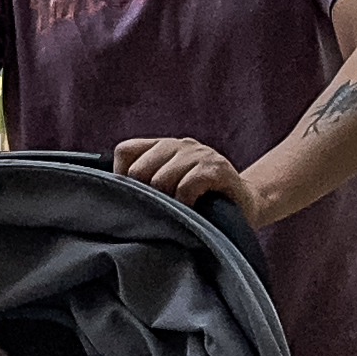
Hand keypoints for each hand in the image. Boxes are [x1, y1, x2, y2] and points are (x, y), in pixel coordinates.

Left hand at [110, 135, 252, 210]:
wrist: (246, 204)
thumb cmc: (199, 201)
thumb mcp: (168, 187)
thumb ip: (144, 184)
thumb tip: (110, 198)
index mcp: (162, 147)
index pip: (126, 151)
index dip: (122, 178)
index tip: (135, 199)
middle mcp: (179, 145)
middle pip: (139, 171)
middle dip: (145, 197)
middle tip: (161, 210)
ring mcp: (199, 154)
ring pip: (160, 180)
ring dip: (167, 203)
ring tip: (180, 211)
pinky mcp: (216, 168)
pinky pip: (186, 186)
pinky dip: (185, 203)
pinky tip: (194, 208)